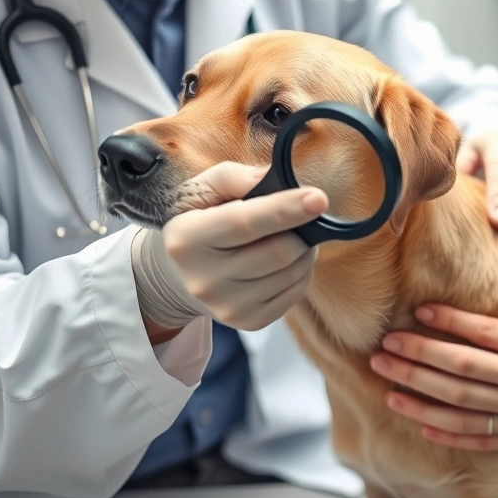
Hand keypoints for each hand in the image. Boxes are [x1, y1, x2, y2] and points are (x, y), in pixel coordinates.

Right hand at [155, 161, 327, 330]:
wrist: (178, 275)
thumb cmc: (197, 222)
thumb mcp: (200, 190)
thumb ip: (232, 178)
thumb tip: (269, 176)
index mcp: (188, 240)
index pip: (245, 223)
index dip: (286, 209)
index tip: (318, 198)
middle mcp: (205, 280)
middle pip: (279, 252)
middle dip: (301, 229)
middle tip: (301, 215)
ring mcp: (228, 307)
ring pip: (293, 272)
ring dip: (304, 250)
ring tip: (290, 236)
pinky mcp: (250, 321)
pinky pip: (296, 292)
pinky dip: (301, 271)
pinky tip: (286, 260)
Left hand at [368, 252, 497, 450]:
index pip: (489, 334)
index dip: (451, 322)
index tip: (419, 310)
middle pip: (463, 371)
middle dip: (419, 359)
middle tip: (382, 348)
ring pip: (463, 407)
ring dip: (421, 397)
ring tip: (385, 385)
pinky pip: (482, 440)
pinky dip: (449, 433)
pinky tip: (420, 424)